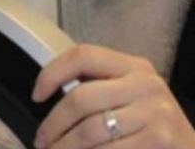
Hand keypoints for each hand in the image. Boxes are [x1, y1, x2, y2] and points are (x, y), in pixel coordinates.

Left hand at [32, 44, 194, 148]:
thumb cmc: (151, 124)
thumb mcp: (133, 94)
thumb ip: (99, 87)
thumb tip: (47, 93)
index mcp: (135, 66)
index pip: (84, 55)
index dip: (52, 72)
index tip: (36, 95)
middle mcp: (146, 85)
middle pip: (81, 98)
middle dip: (53, 124)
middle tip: (42, 142)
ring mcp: (154, 114)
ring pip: (90, 131)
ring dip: (64, 148)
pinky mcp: (158, 141)